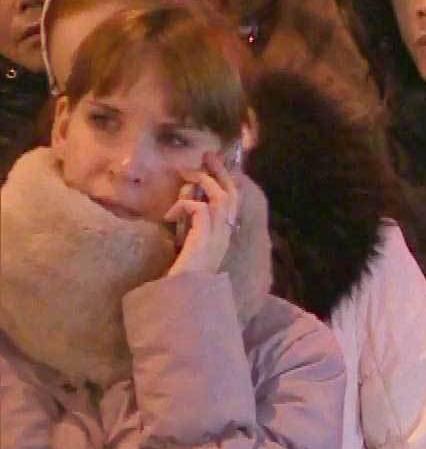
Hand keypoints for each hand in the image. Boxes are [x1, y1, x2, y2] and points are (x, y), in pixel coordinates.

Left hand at [165, 150, 239, 276]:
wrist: (186, 293)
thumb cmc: (185, 276)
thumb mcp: (192, 250)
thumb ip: (194, 233)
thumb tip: (180, 217)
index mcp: (224, 235)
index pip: (233, 203)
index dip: (227, 183)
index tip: (215, 168)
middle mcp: (226, 232)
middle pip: (232, 193)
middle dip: (221, 172)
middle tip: (208, 155)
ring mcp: (218, 233)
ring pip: (220, 196)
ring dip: (203, 182)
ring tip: (186, 174)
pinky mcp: (205, 234)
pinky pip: (198, 207)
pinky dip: (182, 206)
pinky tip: (169, 217)